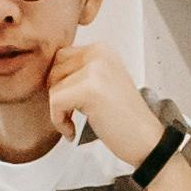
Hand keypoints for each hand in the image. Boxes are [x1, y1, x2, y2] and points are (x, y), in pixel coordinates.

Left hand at [45, 40, 164, 171]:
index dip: (60, 83)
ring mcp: (96, 70)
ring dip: (58, 110)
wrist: (146, 141)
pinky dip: (59, 121)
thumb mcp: (102, 82)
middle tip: (74, 114)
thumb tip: (44, 72)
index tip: (73, 104)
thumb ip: (79, 71)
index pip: (60, 57)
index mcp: (102, 49)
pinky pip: (55, 102)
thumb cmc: (123, 119)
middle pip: (53, 70)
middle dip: (58, 95)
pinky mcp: (90, 89)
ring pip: (52, 86)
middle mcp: (100, 53)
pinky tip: (73, 131)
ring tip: (75, 122)